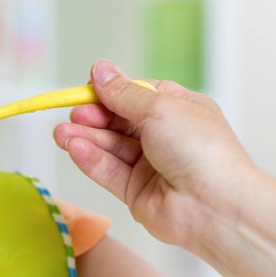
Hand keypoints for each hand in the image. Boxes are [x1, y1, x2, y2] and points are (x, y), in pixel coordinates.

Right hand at [53, 60, 256, 247]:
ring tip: (60, 133)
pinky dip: (91, 159)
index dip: (111, 91)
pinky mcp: (137, 192)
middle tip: (75, 114)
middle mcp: (166, 137)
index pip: (137, 95)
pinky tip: (74, 148)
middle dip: (94, 117)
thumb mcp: (159, 108)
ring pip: (110, 147)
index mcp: (180, 110)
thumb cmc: (200, 149)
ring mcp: (151, 166)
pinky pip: (109, 171)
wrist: (215, 206)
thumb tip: (100, 70)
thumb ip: (123, 93)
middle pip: (119, 122)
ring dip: (85, 138)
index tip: (86, 87)